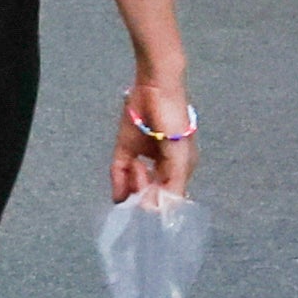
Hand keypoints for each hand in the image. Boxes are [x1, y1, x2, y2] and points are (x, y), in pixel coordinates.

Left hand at [112, 72, 197, 202]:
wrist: (154, 85)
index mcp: (180, 170)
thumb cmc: (174, 119)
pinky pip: (119, 173)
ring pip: (133, 187)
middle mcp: (162, 168)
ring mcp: (142, 158)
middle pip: (149, 195)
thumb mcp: (179, 155)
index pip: (168, 200)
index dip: (158, 204)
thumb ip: (172, 185)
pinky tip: (121, 181)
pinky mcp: (125, 149)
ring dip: (131, 184)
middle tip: (142, 173)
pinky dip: (118, 182)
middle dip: (143, 192)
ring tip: (136, 164)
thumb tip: (157, 211)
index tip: (149, 202)